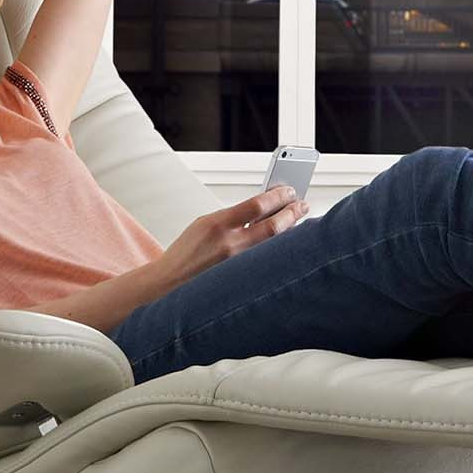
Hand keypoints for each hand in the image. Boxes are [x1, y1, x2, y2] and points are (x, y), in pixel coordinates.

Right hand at [160, 186, 302, 284]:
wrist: (170, 282)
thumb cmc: (186, 252)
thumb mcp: (204, 223)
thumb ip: (233, 216)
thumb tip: (263, 208)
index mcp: (216, 224)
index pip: (256, 205)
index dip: (277, 196)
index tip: (289, 190)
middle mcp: (229, 245)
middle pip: (272, 226)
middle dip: (292, 213)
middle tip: (302, 204)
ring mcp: (237, 264)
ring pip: (273, 244)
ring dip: (289, 230)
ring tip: (298, 219)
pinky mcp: (242, 279)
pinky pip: (267, 259)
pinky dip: (278, 248)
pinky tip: (287, 242)